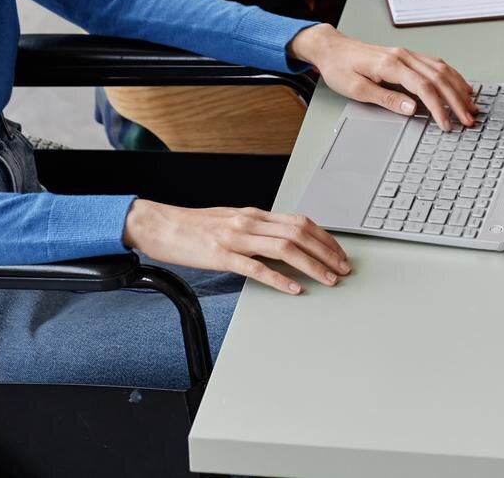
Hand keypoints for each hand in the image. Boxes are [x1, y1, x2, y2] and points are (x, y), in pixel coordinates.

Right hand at [123, 197, 348, 295]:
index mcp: (254, 214)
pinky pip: (256, 268)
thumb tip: (282, 241)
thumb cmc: (194, 226)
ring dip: (311, 265)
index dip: (324, 237)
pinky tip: (293, 289)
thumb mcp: (231, 221)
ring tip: (328, 279)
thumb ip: (256, 230)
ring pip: (284, 248)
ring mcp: (236, 238)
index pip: (300, 222)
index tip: (339, 253)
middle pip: (299, 233)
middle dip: (326, 252)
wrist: (160, 225)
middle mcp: (249, 222)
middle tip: (343, 269)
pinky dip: (279, 278)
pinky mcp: (221, 255)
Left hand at [289, 22, 475, 129]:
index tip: (447, 124)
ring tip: (471, 105)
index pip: (424, 87)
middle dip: (456, 100)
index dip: (438, 108)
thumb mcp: (357, 89)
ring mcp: (407, 54)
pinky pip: (436, 64)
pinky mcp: (407, 55)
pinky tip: (459, 85)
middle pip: (439, 78)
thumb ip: (386, 99)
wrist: (332, 48)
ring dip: (458, 87)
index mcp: (390, 65)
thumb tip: (412, 109)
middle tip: (469, 119)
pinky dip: (451, 75)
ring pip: (441, 69)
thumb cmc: (340, 68)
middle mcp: (403, 56)